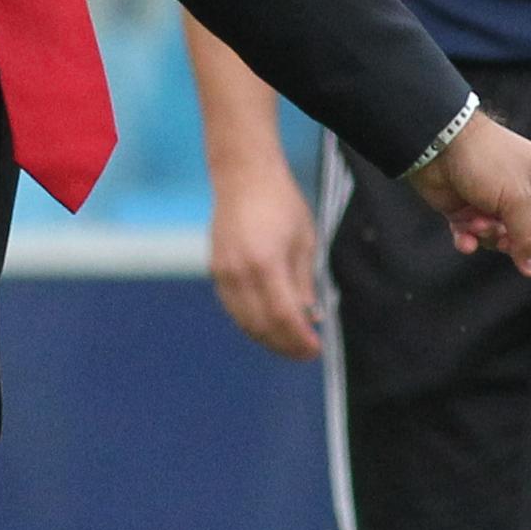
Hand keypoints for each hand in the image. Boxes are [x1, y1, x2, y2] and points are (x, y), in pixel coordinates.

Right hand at [205, 169, 323, 361]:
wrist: (243, 177)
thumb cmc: (280, 203)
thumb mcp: (304, 241)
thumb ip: (304, 283)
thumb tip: (310, 317)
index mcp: (266, 263)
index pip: (283, 316)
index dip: (299, 339)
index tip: (315, 349)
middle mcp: (239, 272)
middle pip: (261, 326)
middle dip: (285, 345)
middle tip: (305, 352)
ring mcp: (223, 273)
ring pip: (244, 322)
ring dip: (268, 339)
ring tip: (289, 343)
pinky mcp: (215, 270)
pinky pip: (233, 308)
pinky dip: (251, 323)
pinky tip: (269, 325)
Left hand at [410, 112, 530, 275]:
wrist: (437, 143)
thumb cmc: (485, 160)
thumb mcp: (515, 198)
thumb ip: (527, 235)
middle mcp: (524, 193)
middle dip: (522, 242)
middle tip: (506, 237)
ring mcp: (494, 202)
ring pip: (504, 240)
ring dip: (491, 237)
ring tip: (478, 221)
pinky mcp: (467, 210)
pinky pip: (475, 237)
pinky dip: (469, 240)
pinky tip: (464, 239)